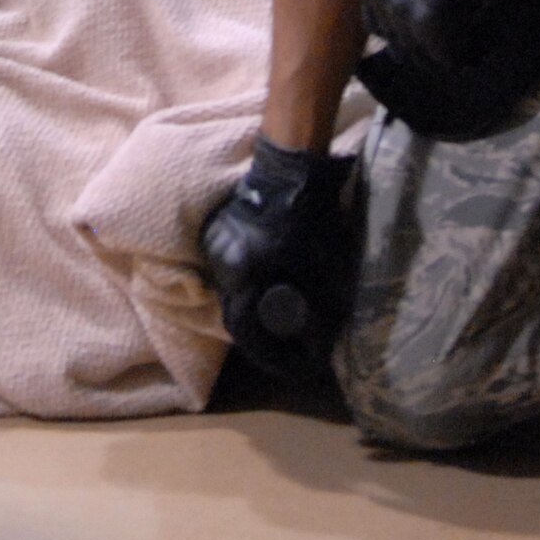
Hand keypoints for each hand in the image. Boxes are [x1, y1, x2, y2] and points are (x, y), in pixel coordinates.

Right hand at [201, 136, 356, 378]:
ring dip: (252, 311)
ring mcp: (216, 245)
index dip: (268, 356)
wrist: (289, 172)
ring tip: (279, 323)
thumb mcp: (323, 272)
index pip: (244, 331)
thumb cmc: (310, 220)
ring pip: (230, 292)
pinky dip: (246, 286)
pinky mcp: (217, 232)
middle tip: (287, 350)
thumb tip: (321, 349)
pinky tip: (267, 287)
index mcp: (243, 273)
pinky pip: (229, 271)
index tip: (291, 367)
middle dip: (261, 338)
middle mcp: (222, 263)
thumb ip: (321, 312)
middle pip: (234, 314)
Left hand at [355, 0, 539, 71]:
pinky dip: (461, 53)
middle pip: (393, 38)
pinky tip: (473, 46)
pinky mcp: (432, 21)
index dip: (398, 26)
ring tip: (461, 45)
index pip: (373, 16)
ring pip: (417, 52)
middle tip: (442, 42)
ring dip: (438, 52)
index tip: (418, 30)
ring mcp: (403, 6)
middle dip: (418, 43)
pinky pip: (445, 55)